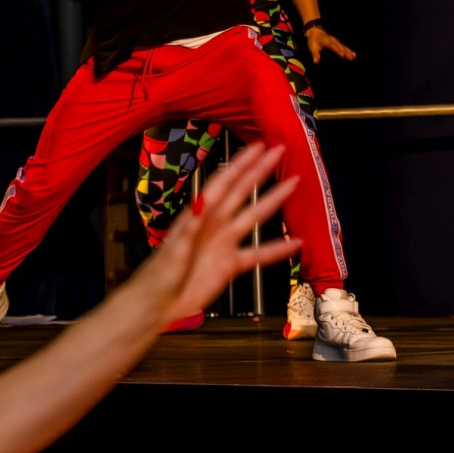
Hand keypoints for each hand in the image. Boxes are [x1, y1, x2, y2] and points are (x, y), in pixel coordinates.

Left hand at [133, 143, 300, 325]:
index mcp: (199, 215)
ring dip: (273, 200)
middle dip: (260, 170)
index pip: (224, 183)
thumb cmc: (159, 276)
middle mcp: (214, 224)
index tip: (258, 147)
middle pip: (242, 191)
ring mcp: (224, 243)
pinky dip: (277, 250)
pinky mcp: (231, 265)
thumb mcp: (174, 250)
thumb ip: (190, 227)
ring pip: (253, 216)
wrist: (158, 305)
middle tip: (279, 151)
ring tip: (293, 184)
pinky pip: (258, 254)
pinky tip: (295, 244)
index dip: (241, 164)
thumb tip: (201, 201)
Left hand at [306, 26, 355, 63]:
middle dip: (346, 52)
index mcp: (327, 41)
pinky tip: (353, 54)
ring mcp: (335, 41)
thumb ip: (315, 54)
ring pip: (343, 46)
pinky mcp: (337, 42)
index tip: (343, 55)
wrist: (315, 31)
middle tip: (351, 57)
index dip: (338, 50)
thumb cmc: (313, 40)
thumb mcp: (312, 47)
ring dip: (348, 51)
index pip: (333, 46)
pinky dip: (348, 50)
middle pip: (340, 46)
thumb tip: (316, 62)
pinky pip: (343, 46)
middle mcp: (333, 40)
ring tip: (354, 56)